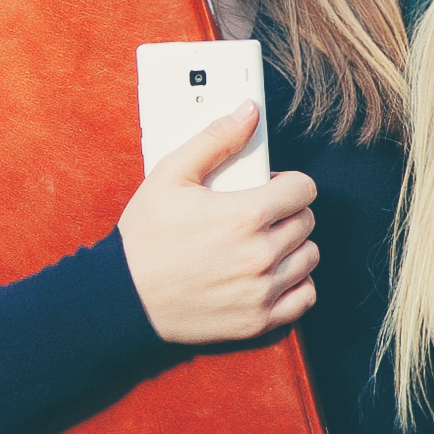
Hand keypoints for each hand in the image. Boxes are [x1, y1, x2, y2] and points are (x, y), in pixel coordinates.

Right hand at [115, 109, 318, 345]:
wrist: (124, 298)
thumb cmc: (144, 238)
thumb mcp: (170, 175)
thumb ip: (214, 139)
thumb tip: (249, 112)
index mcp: (245, 215)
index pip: (304, 188)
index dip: (287, 182)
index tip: (270, 186)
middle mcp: (260, 254)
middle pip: (307, 221)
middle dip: (287, 211)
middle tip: (258, 214)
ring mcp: (262, 291)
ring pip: (309, 257)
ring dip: (293, 247)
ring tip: (263, 243)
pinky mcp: (258, 321)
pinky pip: (304, 297)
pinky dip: (296, 284)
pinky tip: (272, 275)